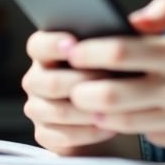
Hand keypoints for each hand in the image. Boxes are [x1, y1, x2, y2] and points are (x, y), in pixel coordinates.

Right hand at [21, 30, 118, 154]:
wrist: (113, 114)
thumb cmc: (114, 75)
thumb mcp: (110, 55)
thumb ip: (108, 41)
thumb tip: (129, 28)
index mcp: (44, 53)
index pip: (38, 45)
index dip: (53, 44)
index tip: (75, 45)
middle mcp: (36, 79)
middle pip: (50, 82)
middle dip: (83, 82)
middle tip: (111, 81)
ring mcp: (37, 108)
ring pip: (58, 111)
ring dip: (89, 111)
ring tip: (116, 108)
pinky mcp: (44, 134)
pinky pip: (63, 136)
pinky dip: (89, 133)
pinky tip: (110, 128)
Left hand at [65, 0, 164, 156]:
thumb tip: (134, 15)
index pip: (120, 50)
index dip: (87, 51)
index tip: (71, 49)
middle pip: (109, 91)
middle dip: (80, 87)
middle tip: (69, 81)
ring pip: (122, 119)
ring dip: (98, 110)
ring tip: (87, 98)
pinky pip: (146, 135)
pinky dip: (128, 126)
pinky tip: (120, 116)